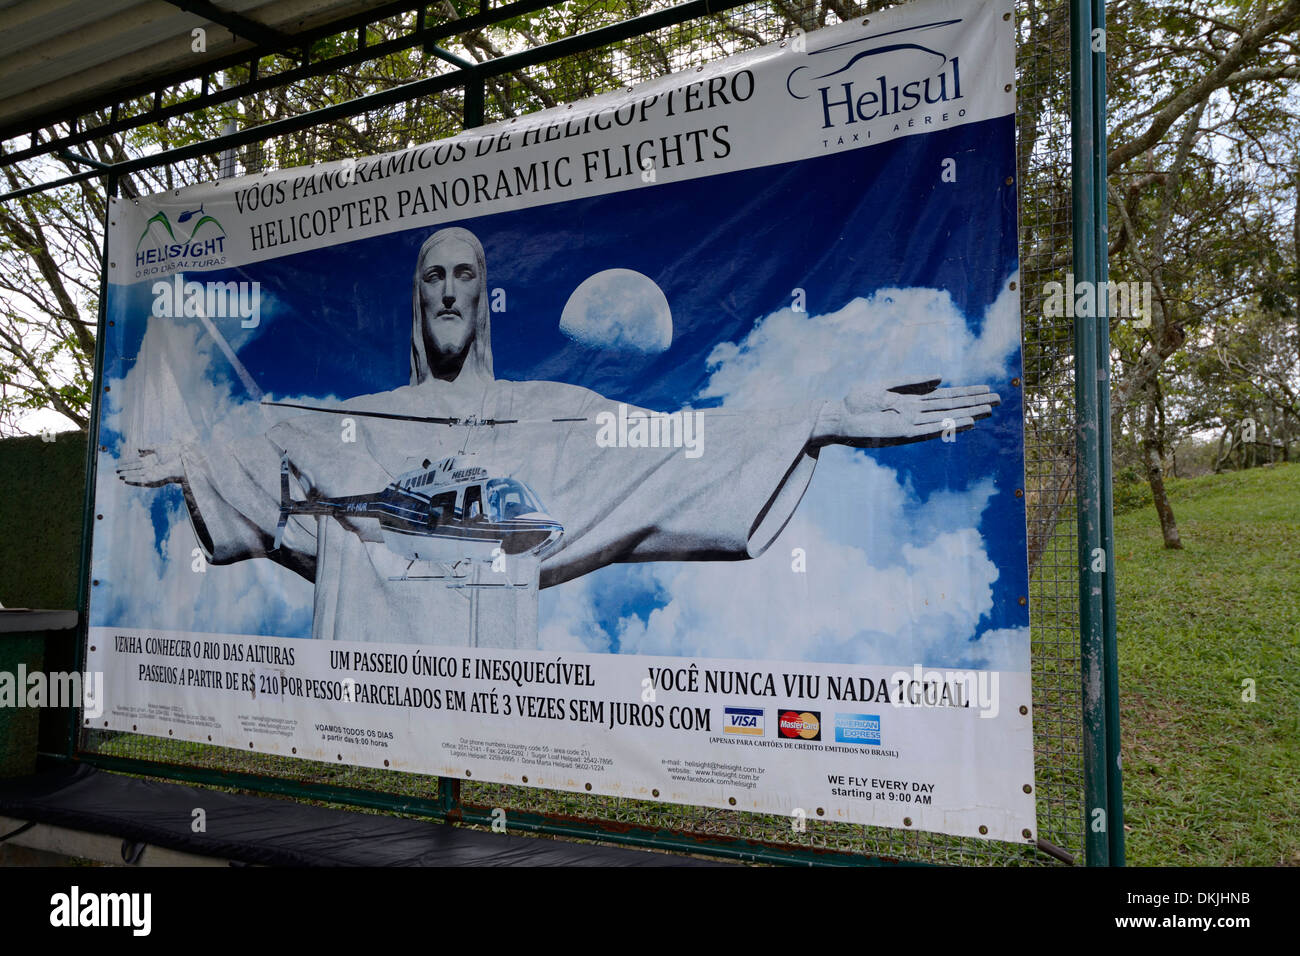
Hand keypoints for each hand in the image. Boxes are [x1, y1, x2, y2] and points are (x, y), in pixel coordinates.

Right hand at [115, 445, 183, 486]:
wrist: (182, 461)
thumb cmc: (173, 454)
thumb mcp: (159, 448)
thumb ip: (148, 448)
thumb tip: (138, 449)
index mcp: (151, 460)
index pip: (136, 462)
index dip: (127, 462)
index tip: (119, 463)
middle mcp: (150, 468)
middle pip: (135, 469)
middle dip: (125, 469)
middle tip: (116, 470)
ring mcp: (152, 474)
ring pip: (136, 475)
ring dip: (128, 475)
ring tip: (119, 475)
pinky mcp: (154, 480)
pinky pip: (141, 481)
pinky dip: (134, 480)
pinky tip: (126, 480)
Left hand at [814, 377, 1000, 447]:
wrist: (838, 416)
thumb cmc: (858, 400)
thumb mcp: (886, 385)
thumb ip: (914, 381)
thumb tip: (943, 377)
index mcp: (912, 400)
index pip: (946, 396)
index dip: (967, 393)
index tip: (987, 390)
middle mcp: (916, 412)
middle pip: (951, 406)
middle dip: (974, 403)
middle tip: (998, 400)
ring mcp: (910, 423)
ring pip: (944, 418)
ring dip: (966, 414)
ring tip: (987, 411)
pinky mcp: (902, 433)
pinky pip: (929, 429)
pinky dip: (946, 425)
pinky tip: (962, 421)